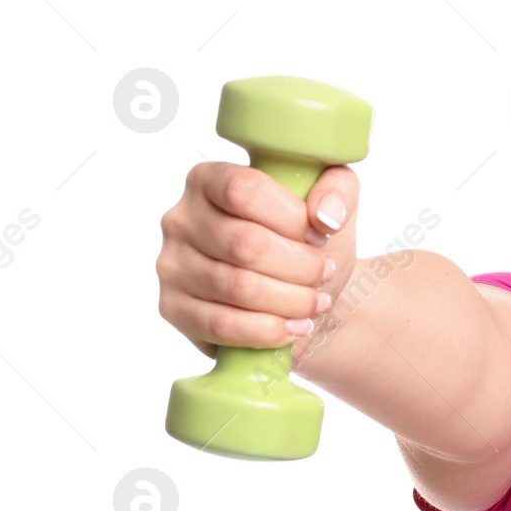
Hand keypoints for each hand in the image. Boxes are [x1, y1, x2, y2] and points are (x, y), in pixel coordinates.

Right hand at [156, 161, 360, 361]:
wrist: (301, 294)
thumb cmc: (309, 243)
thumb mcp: (333, 204)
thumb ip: (338, 189)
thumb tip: (325, 215)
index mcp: (209, 179)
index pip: (245, 190)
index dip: (292, 217)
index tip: (321, 235)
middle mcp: (180, 218)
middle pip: (245, 243)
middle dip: (300, 265)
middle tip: (324, 274)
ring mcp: (171, 264)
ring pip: (238, 287)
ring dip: (291, 300)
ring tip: (316, 302)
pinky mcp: (173, 308)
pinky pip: (221, 324)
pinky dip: (267, 330)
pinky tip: (293, 327)